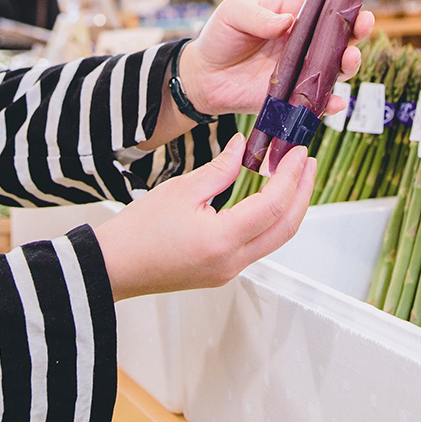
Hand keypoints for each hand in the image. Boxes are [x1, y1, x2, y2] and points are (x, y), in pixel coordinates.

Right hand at [93, 141, 314, 299]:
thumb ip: (220, 169)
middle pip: (286, 228)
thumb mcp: (180, 189)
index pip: (273, 205)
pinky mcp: (222, 273)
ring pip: (275, 239)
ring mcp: (229, 271)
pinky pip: (258, 246)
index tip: (298, 152)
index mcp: (222, 240)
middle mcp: (232, 262)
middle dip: (303, 192)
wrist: (114, 266)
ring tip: (292, 176)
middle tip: (306, 162)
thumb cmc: (138, 231)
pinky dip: (270, 220)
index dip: (290, 176)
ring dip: (290, 207)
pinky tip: (268, 199)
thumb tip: (242, 148)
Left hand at [176, 0, 389, 116]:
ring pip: (339, 66)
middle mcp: (307, 41)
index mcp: (296, 13)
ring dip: (351, 61)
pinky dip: (331, 103)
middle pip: (343, 32)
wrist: (203, 76)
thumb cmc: (221, 36)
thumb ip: (258, 15)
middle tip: (364, 22)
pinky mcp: (295, 96)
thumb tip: (287, 22)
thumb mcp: (233, 13)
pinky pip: (320, 101)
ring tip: (350, 57)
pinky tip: (336, 102)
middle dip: (360, 26)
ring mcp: (304, 69)